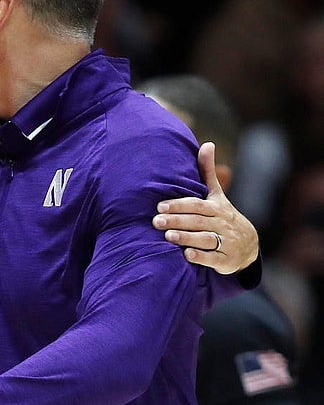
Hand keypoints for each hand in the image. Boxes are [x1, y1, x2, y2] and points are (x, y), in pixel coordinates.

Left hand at [152, 142, 258, 273]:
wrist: (248, 245)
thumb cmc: (223, 216)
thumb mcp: (217, 195)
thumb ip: (208, 172)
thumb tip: (207, 144)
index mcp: (216, 208)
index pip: (196, 204)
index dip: (179, 205)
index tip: (160, 206)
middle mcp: (222, 224)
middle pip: (198, 221)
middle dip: (177, 221)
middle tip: (155, 221)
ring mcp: (226, 242)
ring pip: (205, 239)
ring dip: (186, 237)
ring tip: (168, 236)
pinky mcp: (226, 260)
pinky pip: (213, 259)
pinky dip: (201, 256)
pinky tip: (186, 254)